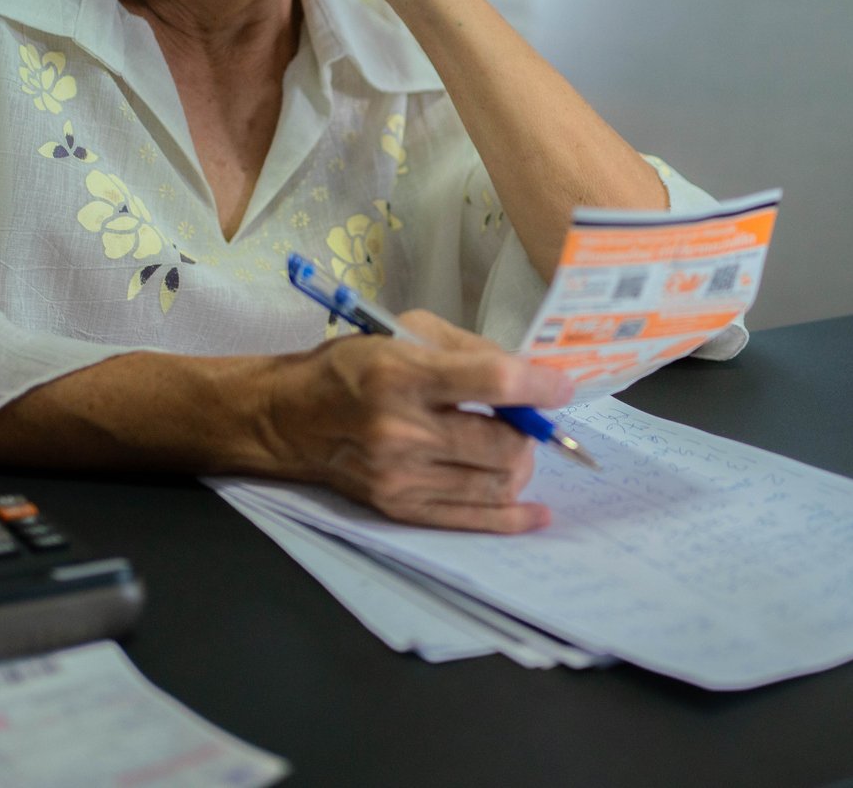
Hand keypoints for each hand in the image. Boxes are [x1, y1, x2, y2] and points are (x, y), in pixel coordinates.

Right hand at [267, 309, 575, 531]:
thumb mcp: (407, 331)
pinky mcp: (399, 508)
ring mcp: (400, 477)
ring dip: (519, 464)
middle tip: (528, 419)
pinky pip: (470, 520)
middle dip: (530, 431)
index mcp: (403, 374)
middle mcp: (402, 430)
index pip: (492, 382)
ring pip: (494, 483)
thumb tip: (532, 374)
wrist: (291, 418)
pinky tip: (535, 511)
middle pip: (501, 444)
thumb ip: (471, 349)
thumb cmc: (354, 366)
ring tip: (511, 447)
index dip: (539, 386)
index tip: (561, 387)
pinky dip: (511, 518)